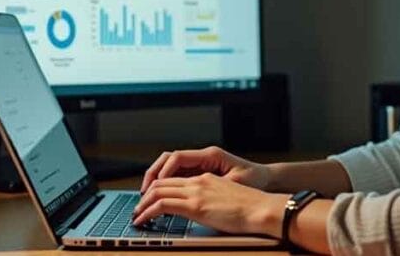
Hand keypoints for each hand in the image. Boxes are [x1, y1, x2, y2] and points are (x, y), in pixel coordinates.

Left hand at [132, 173, 286, 236]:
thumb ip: (211, 201)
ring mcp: (196, 191)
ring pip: (158, 191)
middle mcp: (198, 181)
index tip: (149, 200)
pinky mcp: (195, 205)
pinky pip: (162, 205)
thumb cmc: (251, 207)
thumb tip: (203, 214)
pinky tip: (143, 220)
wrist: (262, 208)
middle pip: (161, 182)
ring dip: (142, 204)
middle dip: (145, 196)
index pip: (173, 179)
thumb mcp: (227, 198)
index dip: (157, 188)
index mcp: (206, 178)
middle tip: (137, 208)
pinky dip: (147, 212)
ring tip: (136, 215)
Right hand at [140, 146, 269, 191]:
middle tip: (144, 191)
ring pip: (170, 167)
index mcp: (210, 155)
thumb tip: (197, 191)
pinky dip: (167, 184)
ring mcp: (200, 164)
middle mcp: (202, 157)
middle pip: (169, 159)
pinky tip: (161, 196)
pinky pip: (178, 176)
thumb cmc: (254, 178)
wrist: (265, 178)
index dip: (165, 171)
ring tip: (148, 194)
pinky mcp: (200, 173)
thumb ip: (216, 186)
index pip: (178, 157)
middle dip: (154, 174)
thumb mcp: (236, 182)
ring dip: (158, 178)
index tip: (156, 186)